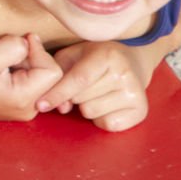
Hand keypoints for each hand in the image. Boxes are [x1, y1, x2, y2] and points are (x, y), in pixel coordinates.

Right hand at [0, 32, 61, 119]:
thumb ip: (13, 47)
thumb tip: (30, 43)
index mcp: (23, 100)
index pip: (53, 71)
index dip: (38, 51)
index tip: (18, 43)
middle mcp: (29, 109)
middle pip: (49, 75)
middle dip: (32, 57)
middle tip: (6, 52)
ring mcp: (25, 108)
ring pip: (41, 77)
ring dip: (25, 63)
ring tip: (2, 62)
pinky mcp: (20, 103)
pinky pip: (33, 82)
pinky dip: (21, 70)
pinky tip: (4, 69)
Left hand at [36, 41, 151, 130]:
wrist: (132, 62)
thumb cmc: (94, 58)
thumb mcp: (73, 55)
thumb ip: (58, 74)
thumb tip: (61, 107)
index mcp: (107, 56)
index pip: (78, 79)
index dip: (56, 93)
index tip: (40, 105)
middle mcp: (125, 74)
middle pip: (81, 99)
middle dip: (72, 97)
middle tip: (83, 86)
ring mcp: (135, 93)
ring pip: (91, 112)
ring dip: (86, 106)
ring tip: (97, 93)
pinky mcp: (141, 111)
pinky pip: (107, 124)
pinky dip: (101, 118)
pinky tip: (107, 104)